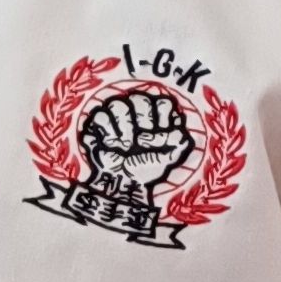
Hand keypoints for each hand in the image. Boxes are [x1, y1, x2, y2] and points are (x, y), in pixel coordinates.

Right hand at [78, 87, 194, 193]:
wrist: (121, 181)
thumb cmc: (145, 169)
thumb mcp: (167, 159)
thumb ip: (178, 146)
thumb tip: (182, 135)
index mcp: (156, 117)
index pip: (162, 103)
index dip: (162, 117)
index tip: (160, 133)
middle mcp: (137, 112)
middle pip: (139, 100)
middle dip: (142, 123)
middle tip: (142, 142)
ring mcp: (117, 116)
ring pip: (118, 104)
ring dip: (124, 128)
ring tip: (127, 146)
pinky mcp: (98, 124)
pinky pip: (100, 115)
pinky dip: (108, 132)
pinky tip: (113, 145)